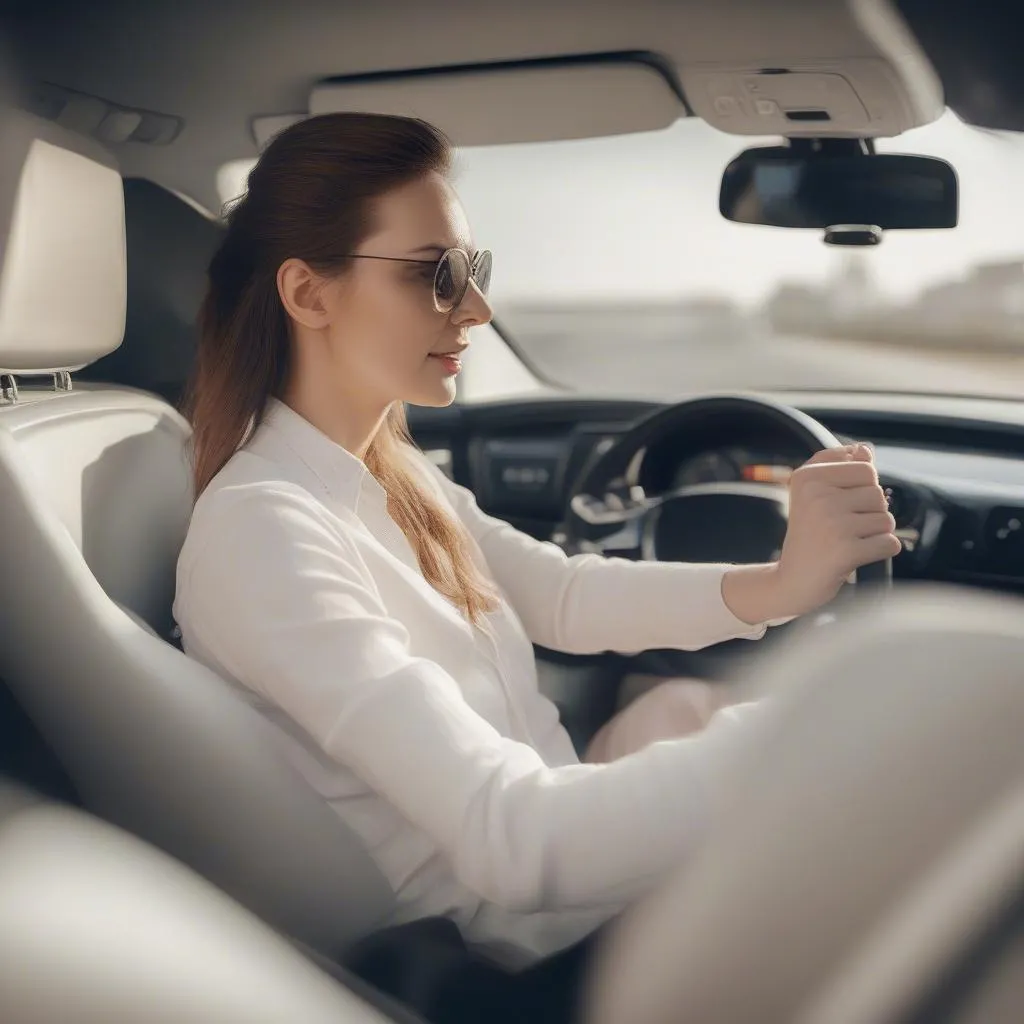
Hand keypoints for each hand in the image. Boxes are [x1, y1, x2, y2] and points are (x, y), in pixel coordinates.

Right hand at [722, 444, 901, 622]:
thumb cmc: (809, 536)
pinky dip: (880, 552)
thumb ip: (840, 467)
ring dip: (875, 534)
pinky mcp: (846, 549)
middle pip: (878, 492)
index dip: (860, 490)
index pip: (865, 468)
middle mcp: (817, 496)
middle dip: (869, 512)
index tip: (836, 507)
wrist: (791, 581)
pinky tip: (856, 557)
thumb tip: (865, 449)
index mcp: (807, 477)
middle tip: (842, 529)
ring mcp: (832, 523)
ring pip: (886, 519)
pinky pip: (890, 543)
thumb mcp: (814, 495)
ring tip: (848, 542)